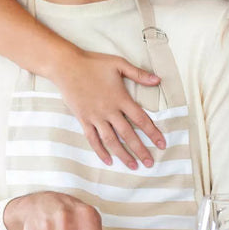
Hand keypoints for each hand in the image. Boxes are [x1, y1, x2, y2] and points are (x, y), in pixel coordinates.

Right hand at [50, 49, 166, 168]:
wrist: (66, 66)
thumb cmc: (93, 63)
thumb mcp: (118, 64)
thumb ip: (139, 74)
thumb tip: (158, 80)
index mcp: (120, 98)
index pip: (141, 119)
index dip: (153, 133)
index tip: (162, 144)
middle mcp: (109, 111)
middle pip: (128, 134)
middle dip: (140, 150)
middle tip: (150, 163)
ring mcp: (95, 117)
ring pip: (111, 140)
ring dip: (123, 154)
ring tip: (133, 166)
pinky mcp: (83, 119)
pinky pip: (92, 139)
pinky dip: (100, 151)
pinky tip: (108, 160)